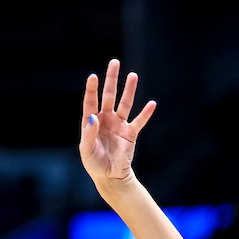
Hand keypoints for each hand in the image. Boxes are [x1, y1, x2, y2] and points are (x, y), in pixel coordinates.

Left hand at [80, 59, 155, 181]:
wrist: (109, 175)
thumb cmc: (94, 162)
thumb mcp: (86, 150)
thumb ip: (89, 134)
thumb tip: (92, 118)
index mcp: (91, 121)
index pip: (91, 101)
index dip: (92, 89)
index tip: (93, 76)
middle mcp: (105, 119)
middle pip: (109, 95)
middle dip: (112, 79)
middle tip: (115, 62)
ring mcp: (119, 125)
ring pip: (125, 104)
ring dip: (129, 90)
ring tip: (133, 75)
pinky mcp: (131, 133)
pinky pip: (139, 121)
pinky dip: (145, 113)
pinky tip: (151, 104)